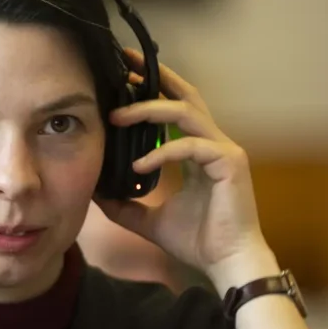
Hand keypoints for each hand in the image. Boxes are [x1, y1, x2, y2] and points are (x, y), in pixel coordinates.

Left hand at [95, 49, 274, 285]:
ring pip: (186, 112)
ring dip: (149, 110)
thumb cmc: (198, 242)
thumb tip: (96, 195)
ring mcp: (225, 150)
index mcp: (199, 150)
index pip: (175, 108)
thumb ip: (126, 205)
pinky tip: (139, 164)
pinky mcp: (230, 163)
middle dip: (154, 76)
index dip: (153, 89)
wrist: (227, 264)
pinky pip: (191, 145)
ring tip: (116, 117)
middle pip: (185, 95)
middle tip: (123, 64)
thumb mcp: (150, 221)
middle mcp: (214, 142)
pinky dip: (162, 152)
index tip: (124, 75)